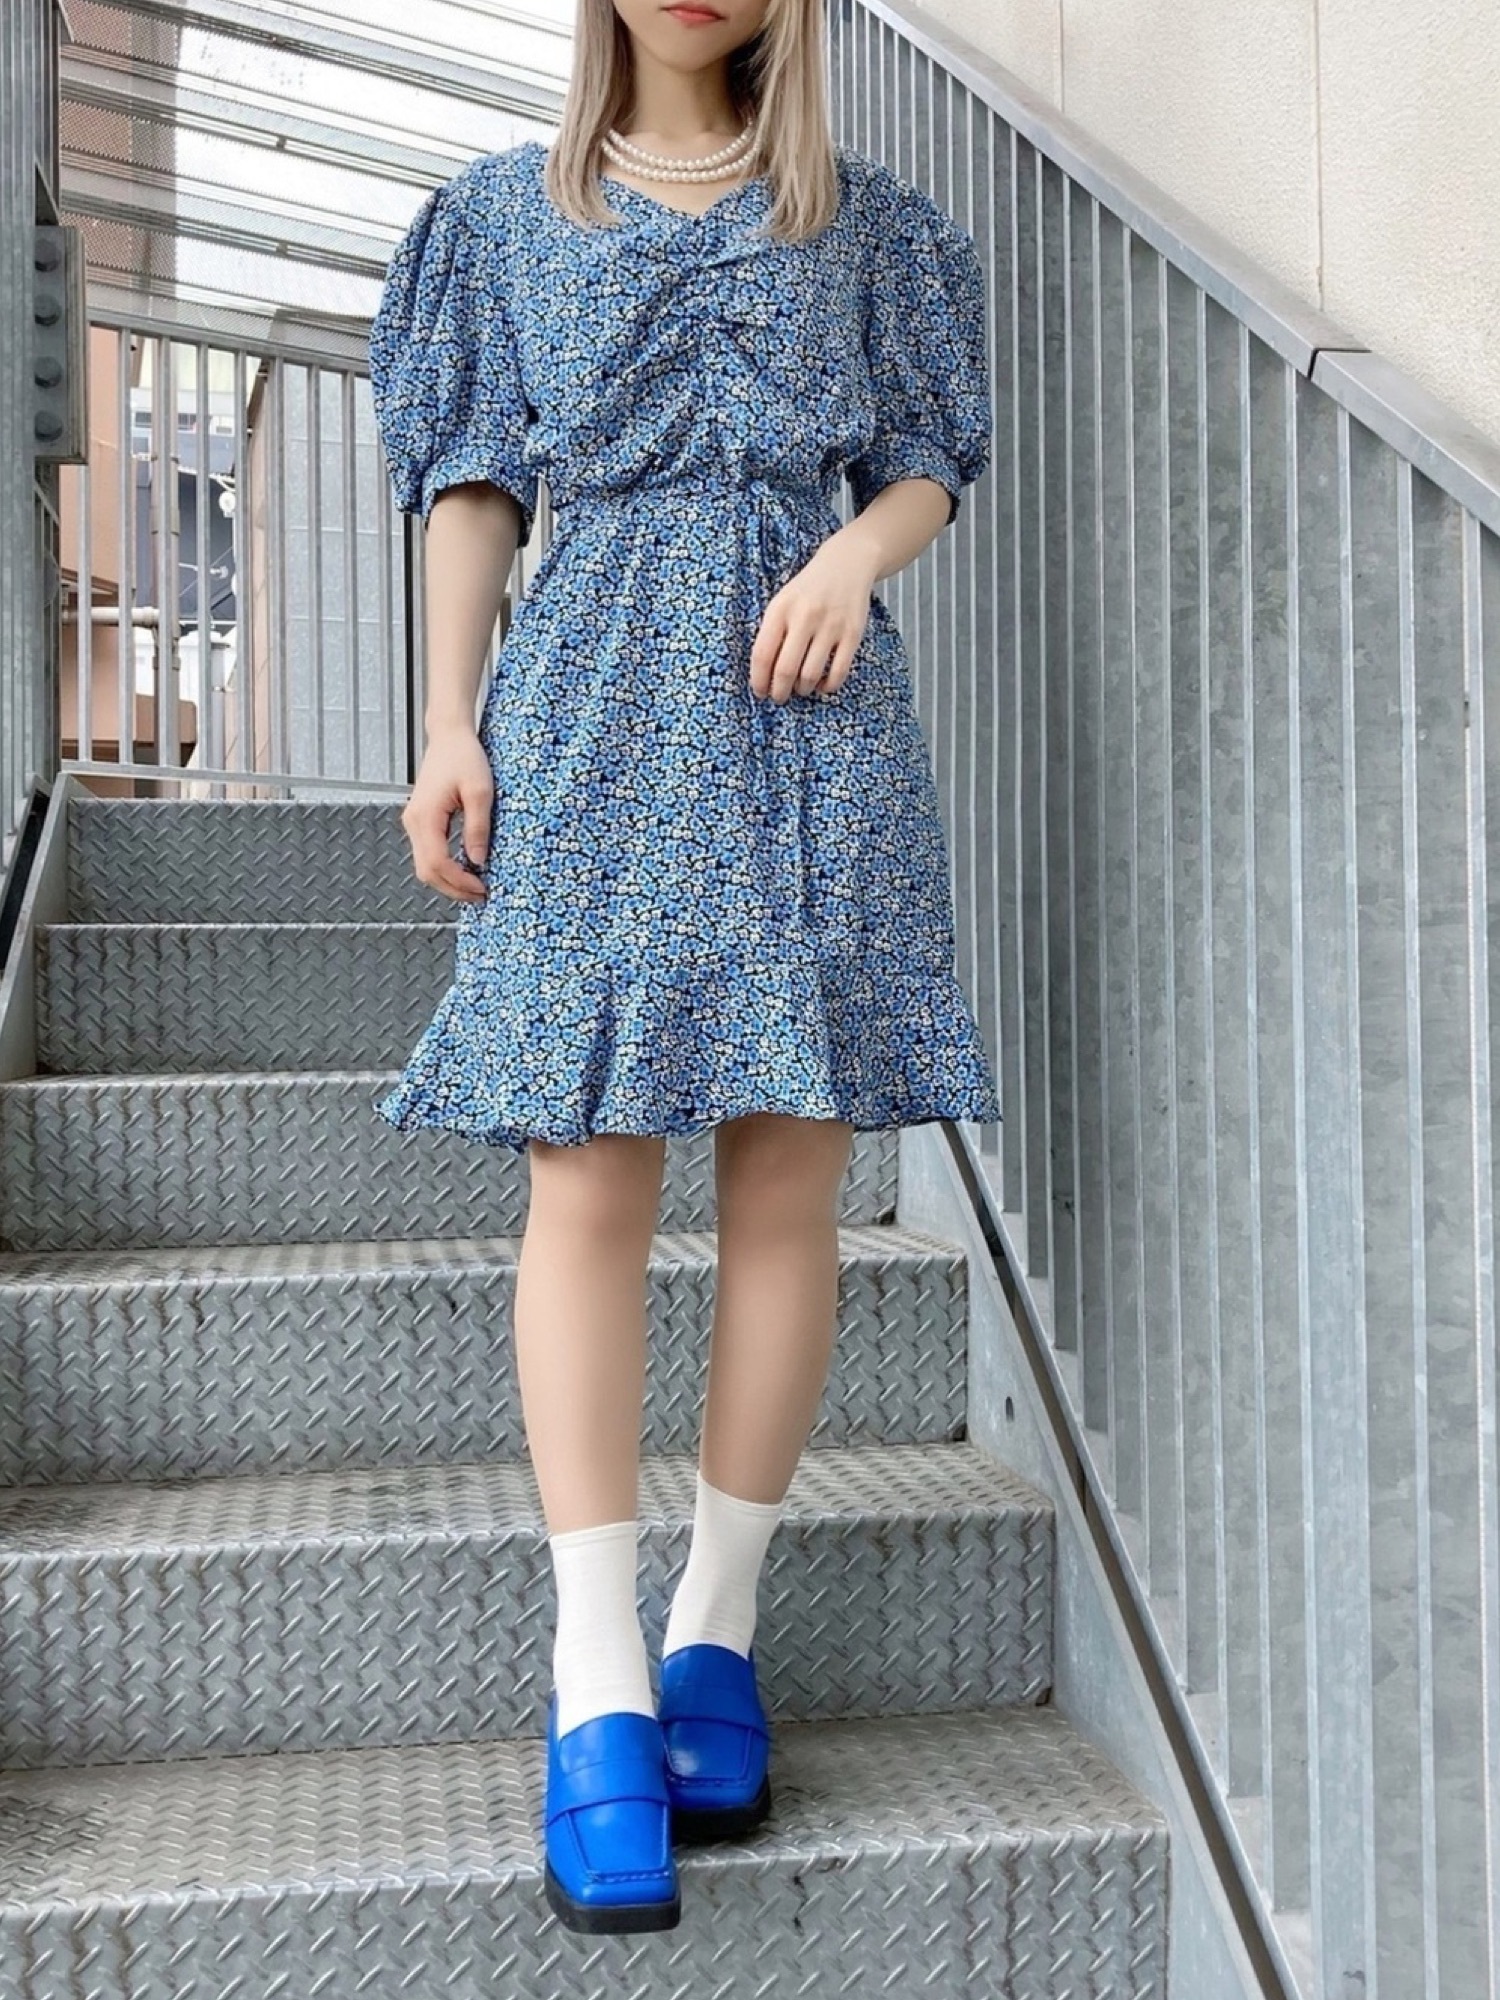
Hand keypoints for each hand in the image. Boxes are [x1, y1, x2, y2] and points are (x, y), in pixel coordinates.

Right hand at [399, 722, 493, 903]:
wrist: (449, 736)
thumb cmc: (464, 757)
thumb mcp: (480, 792)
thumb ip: (477, 827)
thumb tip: (478, 860)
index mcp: (425, 816)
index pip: (437, 864)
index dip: (459, 883)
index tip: (481, 889)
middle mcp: (413, 822)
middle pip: (426, 871)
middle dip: (453, 888)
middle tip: (480, 895)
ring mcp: (414, 822)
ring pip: (425, 865)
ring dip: (448, 880)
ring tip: (474, 885)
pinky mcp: (420, 820)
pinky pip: (428, 853)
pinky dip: (444, 867)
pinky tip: (464, 869)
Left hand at [748, 528, 880, 702]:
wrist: (847, 564)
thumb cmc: (809, 589)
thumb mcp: (783, 601)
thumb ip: (773, 632)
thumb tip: (765, 673)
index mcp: (781, 609)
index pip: (762, 654)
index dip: (759, 680)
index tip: (760, 691)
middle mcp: (804, 617)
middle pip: (785, 669)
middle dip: (779, 692)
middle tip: (779, 697)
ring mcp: (830, 626)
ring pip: (810, 675)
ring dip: (802, 689)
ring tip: (800, 688)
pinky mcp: (852, 634)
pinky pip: (838, 672)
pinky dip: (827, 686)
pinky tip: (821, 684)